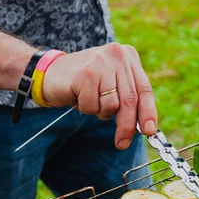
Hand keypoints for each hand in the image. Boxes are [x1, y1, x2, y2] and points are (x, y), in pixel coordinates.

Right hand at [41, 43, 157, 149]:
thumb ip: (128, 99)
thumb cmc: (84, 84)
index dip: (148, 112)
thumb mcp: (111, 86)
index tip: (149, 131)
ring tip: (90, 100)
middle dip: (127, 126)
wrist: (49, 73)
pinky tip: (78, 96)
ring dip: (100, 112)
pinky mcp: (85, 74)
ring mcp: (101, 63)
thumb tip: (146, 127)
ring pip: (111, 105)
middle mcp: (117, 55)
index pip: (144, 89)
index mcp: (128, 56)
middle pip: (130, 100)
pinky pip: (93, 106)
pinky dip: (86, 108)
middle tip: (122, 143)